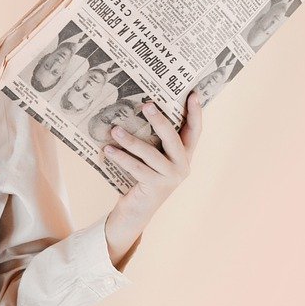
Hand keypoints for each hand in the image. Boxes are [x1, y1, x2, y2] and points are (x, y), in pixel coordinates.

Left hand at [105, 91, 203, 227]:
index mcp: (185, 155)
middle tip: (146, 105)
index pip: (195, 131)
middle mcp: (183, 166)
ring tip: (115, 129)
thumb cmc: (142, 177)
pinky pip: (136, 168)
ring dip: (130, 140)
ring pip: (150, 153)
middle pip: (172, 137)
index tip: (194, 93)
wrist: (136, 212)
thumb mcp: (152, 157)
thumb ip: (154, 139)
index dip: (196, 112)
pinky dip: (121, 158)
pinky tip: (108, 150)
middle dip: (159, 120)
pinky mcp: (156, 187)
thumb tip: (138, 108)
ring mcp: (171, 177)